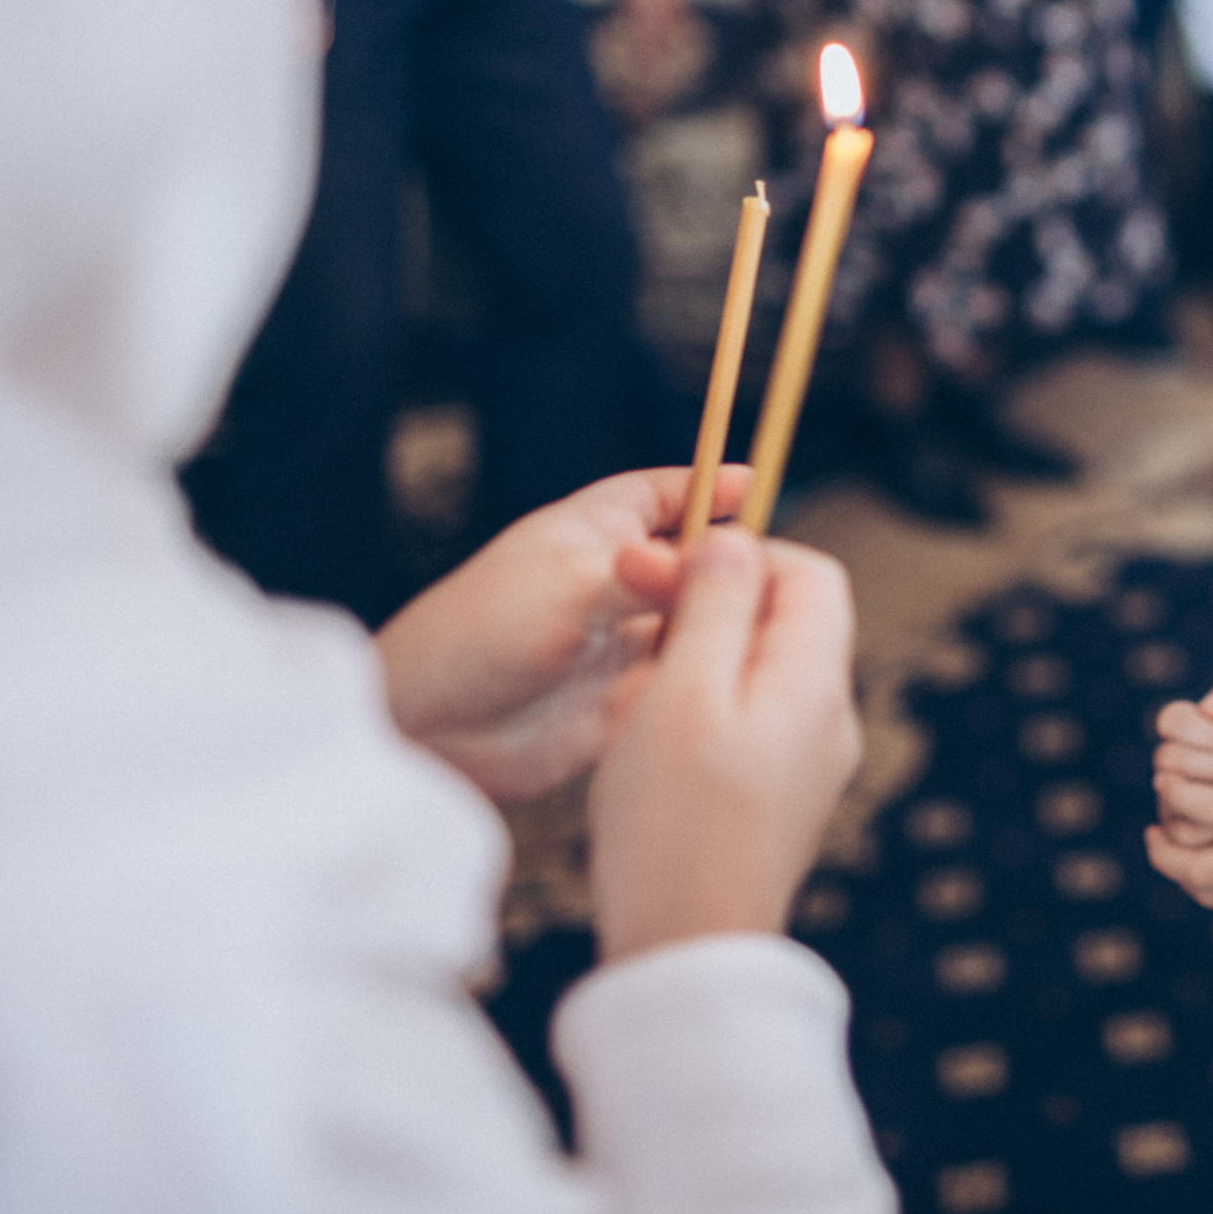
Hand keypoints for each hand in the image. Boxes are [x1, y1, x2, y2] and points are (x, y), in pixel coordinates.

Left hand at [376, 465, 750, 802]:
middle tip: (784, 576)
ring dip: (726, 623)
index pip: (666, 492)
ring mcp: (619, 639)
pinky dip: (708, 677)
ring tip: (774, 630)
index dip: (712, 487)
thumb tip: (725, 564)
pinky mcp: (623, 698)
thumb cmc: (480, 633)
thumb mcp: (574, 586)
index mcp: (594, 530)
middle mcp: (613, 581)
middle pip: (695, 559)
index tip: (759, 486)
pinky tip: (736, 680)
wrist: (428, 727)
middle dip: (735, 564)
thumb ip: (654, 574)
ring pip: (696, 621)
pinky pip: (683, 679)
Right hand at [587, 529, 863, 962]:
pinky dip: (688, 724)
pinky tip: (640, 757)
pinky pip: (739, 730)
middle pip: (780, 623)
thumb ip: (715, 607)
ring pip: (748, 676)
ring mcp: (808, 765)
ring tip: (631, 714)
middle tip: (635, 648)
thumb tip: (734, 540)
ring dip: (684, 675)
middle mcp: (829, 719)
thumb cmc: (676, 822)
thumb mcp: (683, 692)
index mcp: (818, 682)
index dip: (744, 556)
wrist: (687, 953)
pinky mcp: (777, 802)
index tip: (671, 575)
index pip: (811, 574)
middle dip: (701, 618)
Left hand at [1146, 697, 1212, 940]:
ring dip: (1182, 873)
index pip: (1210, 807)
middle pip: (1197, 866)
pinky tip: (1208, 867)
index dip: (1177, 795)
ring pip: (1208, 892)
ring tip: (1172, 850)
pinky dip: (1211, 888)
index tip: (1164, 780)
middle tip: (1153, 830)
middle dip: (1163, 851)